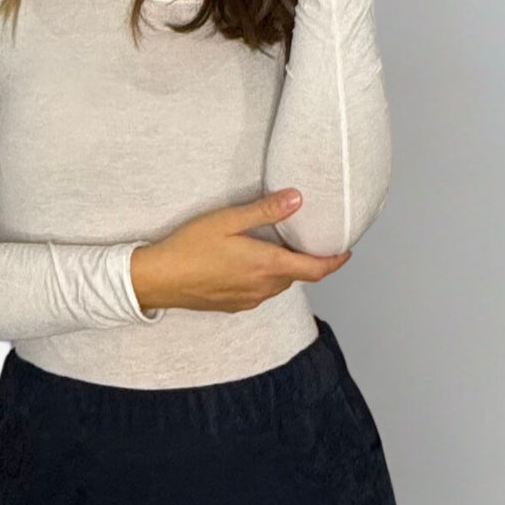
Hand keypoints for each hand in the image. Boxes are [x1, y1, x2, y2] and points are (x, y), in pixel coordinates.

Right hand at [129, 188, 350, 315]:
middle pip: (298, 276)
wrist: (158, 280)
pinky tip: (251, 265)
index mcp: (266, 265)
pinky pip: (261, 292)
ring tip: (282, 250)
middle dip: (309, 261)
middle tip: (310, 241)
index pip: (316, 269)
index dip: (335, 261)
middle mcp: (263, 287)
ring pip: (279, 285)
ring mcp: (248, 300)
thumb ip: (265, 211)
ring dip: (285, 270)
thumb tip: (297, 198)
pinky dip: (266, 279)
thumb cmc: (188, 248)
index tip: (345, 251)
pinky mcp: (234, 305)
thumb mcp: (227, 221)